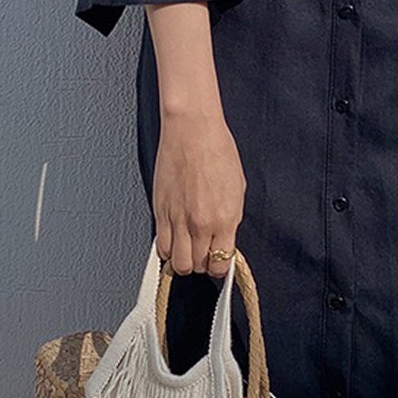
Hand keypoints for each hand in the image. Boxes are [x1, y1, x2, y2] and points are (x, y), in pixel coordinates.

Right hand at [152, 102, 246, 279]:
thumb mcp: (237, 189)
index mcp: (225, 219)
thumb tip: (225, 239)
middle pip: (198, 266)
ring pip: (177, 263)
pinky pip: (161, 246)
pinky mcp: (160, 212)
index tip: (219, 262)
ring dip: (184, 260)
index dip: (220, 267)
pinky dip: (168, 249)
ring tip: (189, 248)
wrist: (193, 131)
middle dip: (202, 263)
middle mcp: (200, 224)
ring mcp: (177, 220)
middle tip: (204, 252)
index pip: (220, 264)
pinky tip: (175, 240)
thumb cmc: (218, 151)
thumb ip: (231, 219)